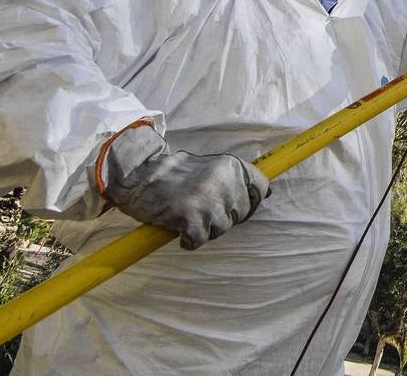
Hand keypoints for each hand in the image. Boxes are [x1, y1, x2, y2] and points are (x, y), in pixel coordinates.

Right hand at [93, 123, 269, 249]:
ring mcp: (208, 200)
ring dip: (205, 229)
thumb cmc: (173, 173)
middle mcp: (224, 182)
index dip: (252, 202)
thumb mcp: (210, 166)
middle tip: (202, 212)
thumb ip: (234, 178)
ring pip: (221, 229)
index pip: (260, 187)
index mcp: (231, 166)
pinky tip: (179, 231)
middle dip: (223, 218)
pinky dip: (189, 241)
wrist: (137, 174)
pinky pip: (199, 240)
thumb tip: (268, 193)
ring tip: (188, 217)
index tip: (238, 208)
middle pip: (240, 214)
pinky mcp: (190, 217)